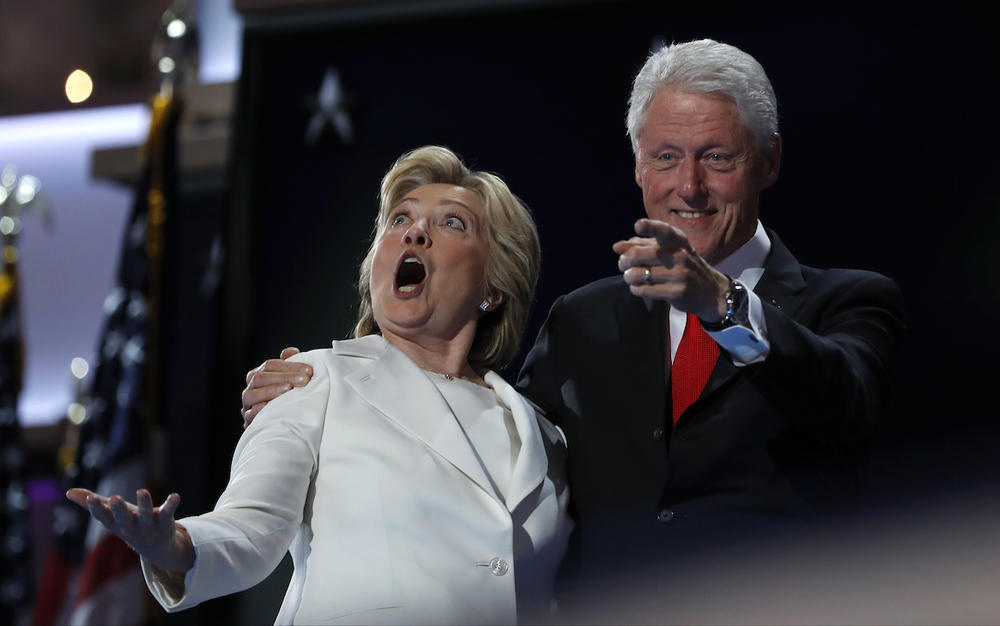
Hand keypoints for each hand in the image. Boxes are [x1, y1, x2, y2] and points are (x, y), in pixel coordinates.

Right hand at [66, 488, 193, 573]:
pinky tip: (175, 496)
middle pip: (124, 518)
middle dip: (119, 509)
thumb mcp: (110, 515)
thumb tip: (68, 492)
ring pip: (146, 515)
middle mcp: (131, 525)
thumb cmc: (128, 524)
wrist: (155, 547)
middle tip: (115, 498)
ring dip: (145, 504)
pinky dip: (171, 504)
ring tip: (142, 491)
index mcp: (116, 523)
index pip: (104, 517)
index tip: (90, 498)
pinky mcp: (165, 520)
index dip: (97, 508)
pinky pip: (168, 512)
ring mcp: (148, 525)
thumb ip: (92, 503)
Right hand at [241, 347, 311, 427]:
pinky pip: (250, 415)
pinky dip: (259, 410)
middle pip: (260, 378)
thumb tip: (290, 351)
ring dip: (271, 391)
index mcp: (258, 375)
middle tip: (304, 380)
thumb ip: (289, 364)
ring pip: (251, 395)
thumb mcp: (290, 380)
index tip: (309, 370)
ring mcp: (247, 406)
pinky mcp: (249, 422)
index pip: (270, 365)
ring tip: (289, 389)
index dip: (289, 366)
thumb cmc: (287, 399)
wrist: (283, 427)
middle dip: (283, 377)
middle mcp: (250, 389)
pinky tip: (272, 406)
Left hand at [613, 218, 730, 321]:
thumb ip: (642, 245)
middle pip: (637, 255)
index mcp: (677, 240)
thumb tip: (617, 247)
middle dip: (623, 261)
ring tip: (631, 277)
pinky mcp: (677, 292)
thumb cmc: (682, 267)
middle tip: (623, 264)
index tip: (638, 225)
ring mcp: (680, 274)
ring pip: (637, 274)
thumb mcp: (668, 251)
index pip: (663, 230)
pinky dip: (636, 289)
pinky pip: (644, 290)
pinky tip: (639, 287)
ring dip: (628, 277)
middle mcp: (680, 255)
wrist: (711, 292)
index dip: (649, 227)